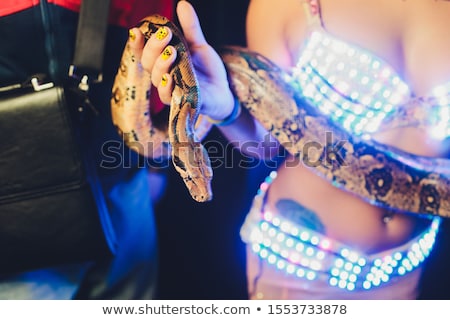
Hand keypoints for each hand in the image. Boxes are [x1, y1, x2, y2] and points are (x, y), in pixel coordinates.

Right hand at [129, 0, 234, 120]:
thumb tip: (183, 4)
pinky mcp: (180, 101)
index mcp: (162, 61)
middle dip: (153, 47)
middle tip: (166, 34)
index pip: (143, 51)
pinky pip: (167, 96)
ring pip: (156, 78)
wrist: (223, 92)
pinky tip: (169, 77)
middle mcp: (162, 75)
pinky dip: (166, 86)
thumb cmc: (207, 71)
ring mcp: (170, 89)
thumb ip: (190, 28)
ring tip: (172, 52)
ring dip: (161, 64)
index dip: (137, 42)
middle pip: (147, 62)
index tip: (137, 30)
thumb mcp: (199, 46)